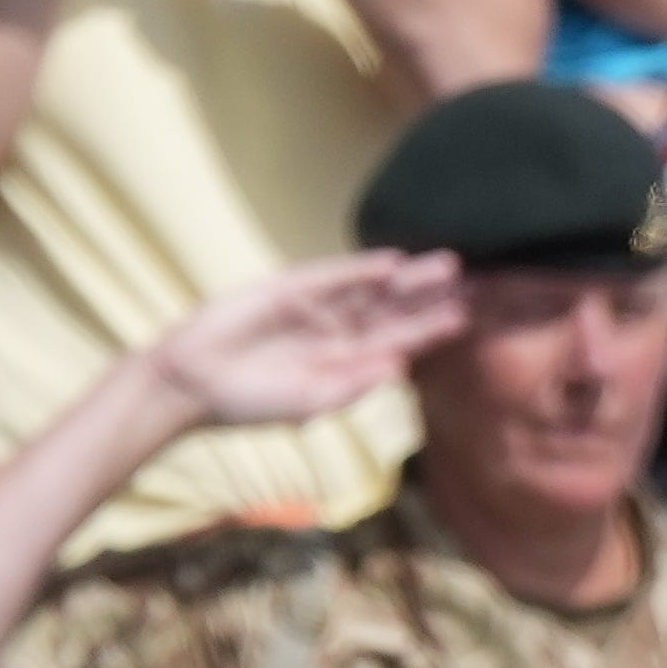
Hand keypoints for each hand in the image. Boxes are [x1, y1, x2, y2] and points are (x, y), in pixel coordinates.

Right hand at [144, 247, 464, 429]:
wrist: (192, 385)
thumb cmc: (250, 403)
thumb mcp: (311, 403)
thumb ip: (354, 384)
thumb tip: (400, 364)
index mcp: (345, 363)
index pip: (398, 342)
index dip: (431, 330)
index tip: (467, 319)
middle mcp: (336, 332)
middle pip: (393, 311)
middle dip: (431, 298)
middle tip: (474, 283)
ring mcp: (313, 308)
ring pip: (370, 291)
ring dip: (407, 280)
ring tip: (447, 267)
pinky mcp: (287, 290)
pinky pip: (330, 278)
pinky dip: (359, 270)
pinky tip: (391, 264)